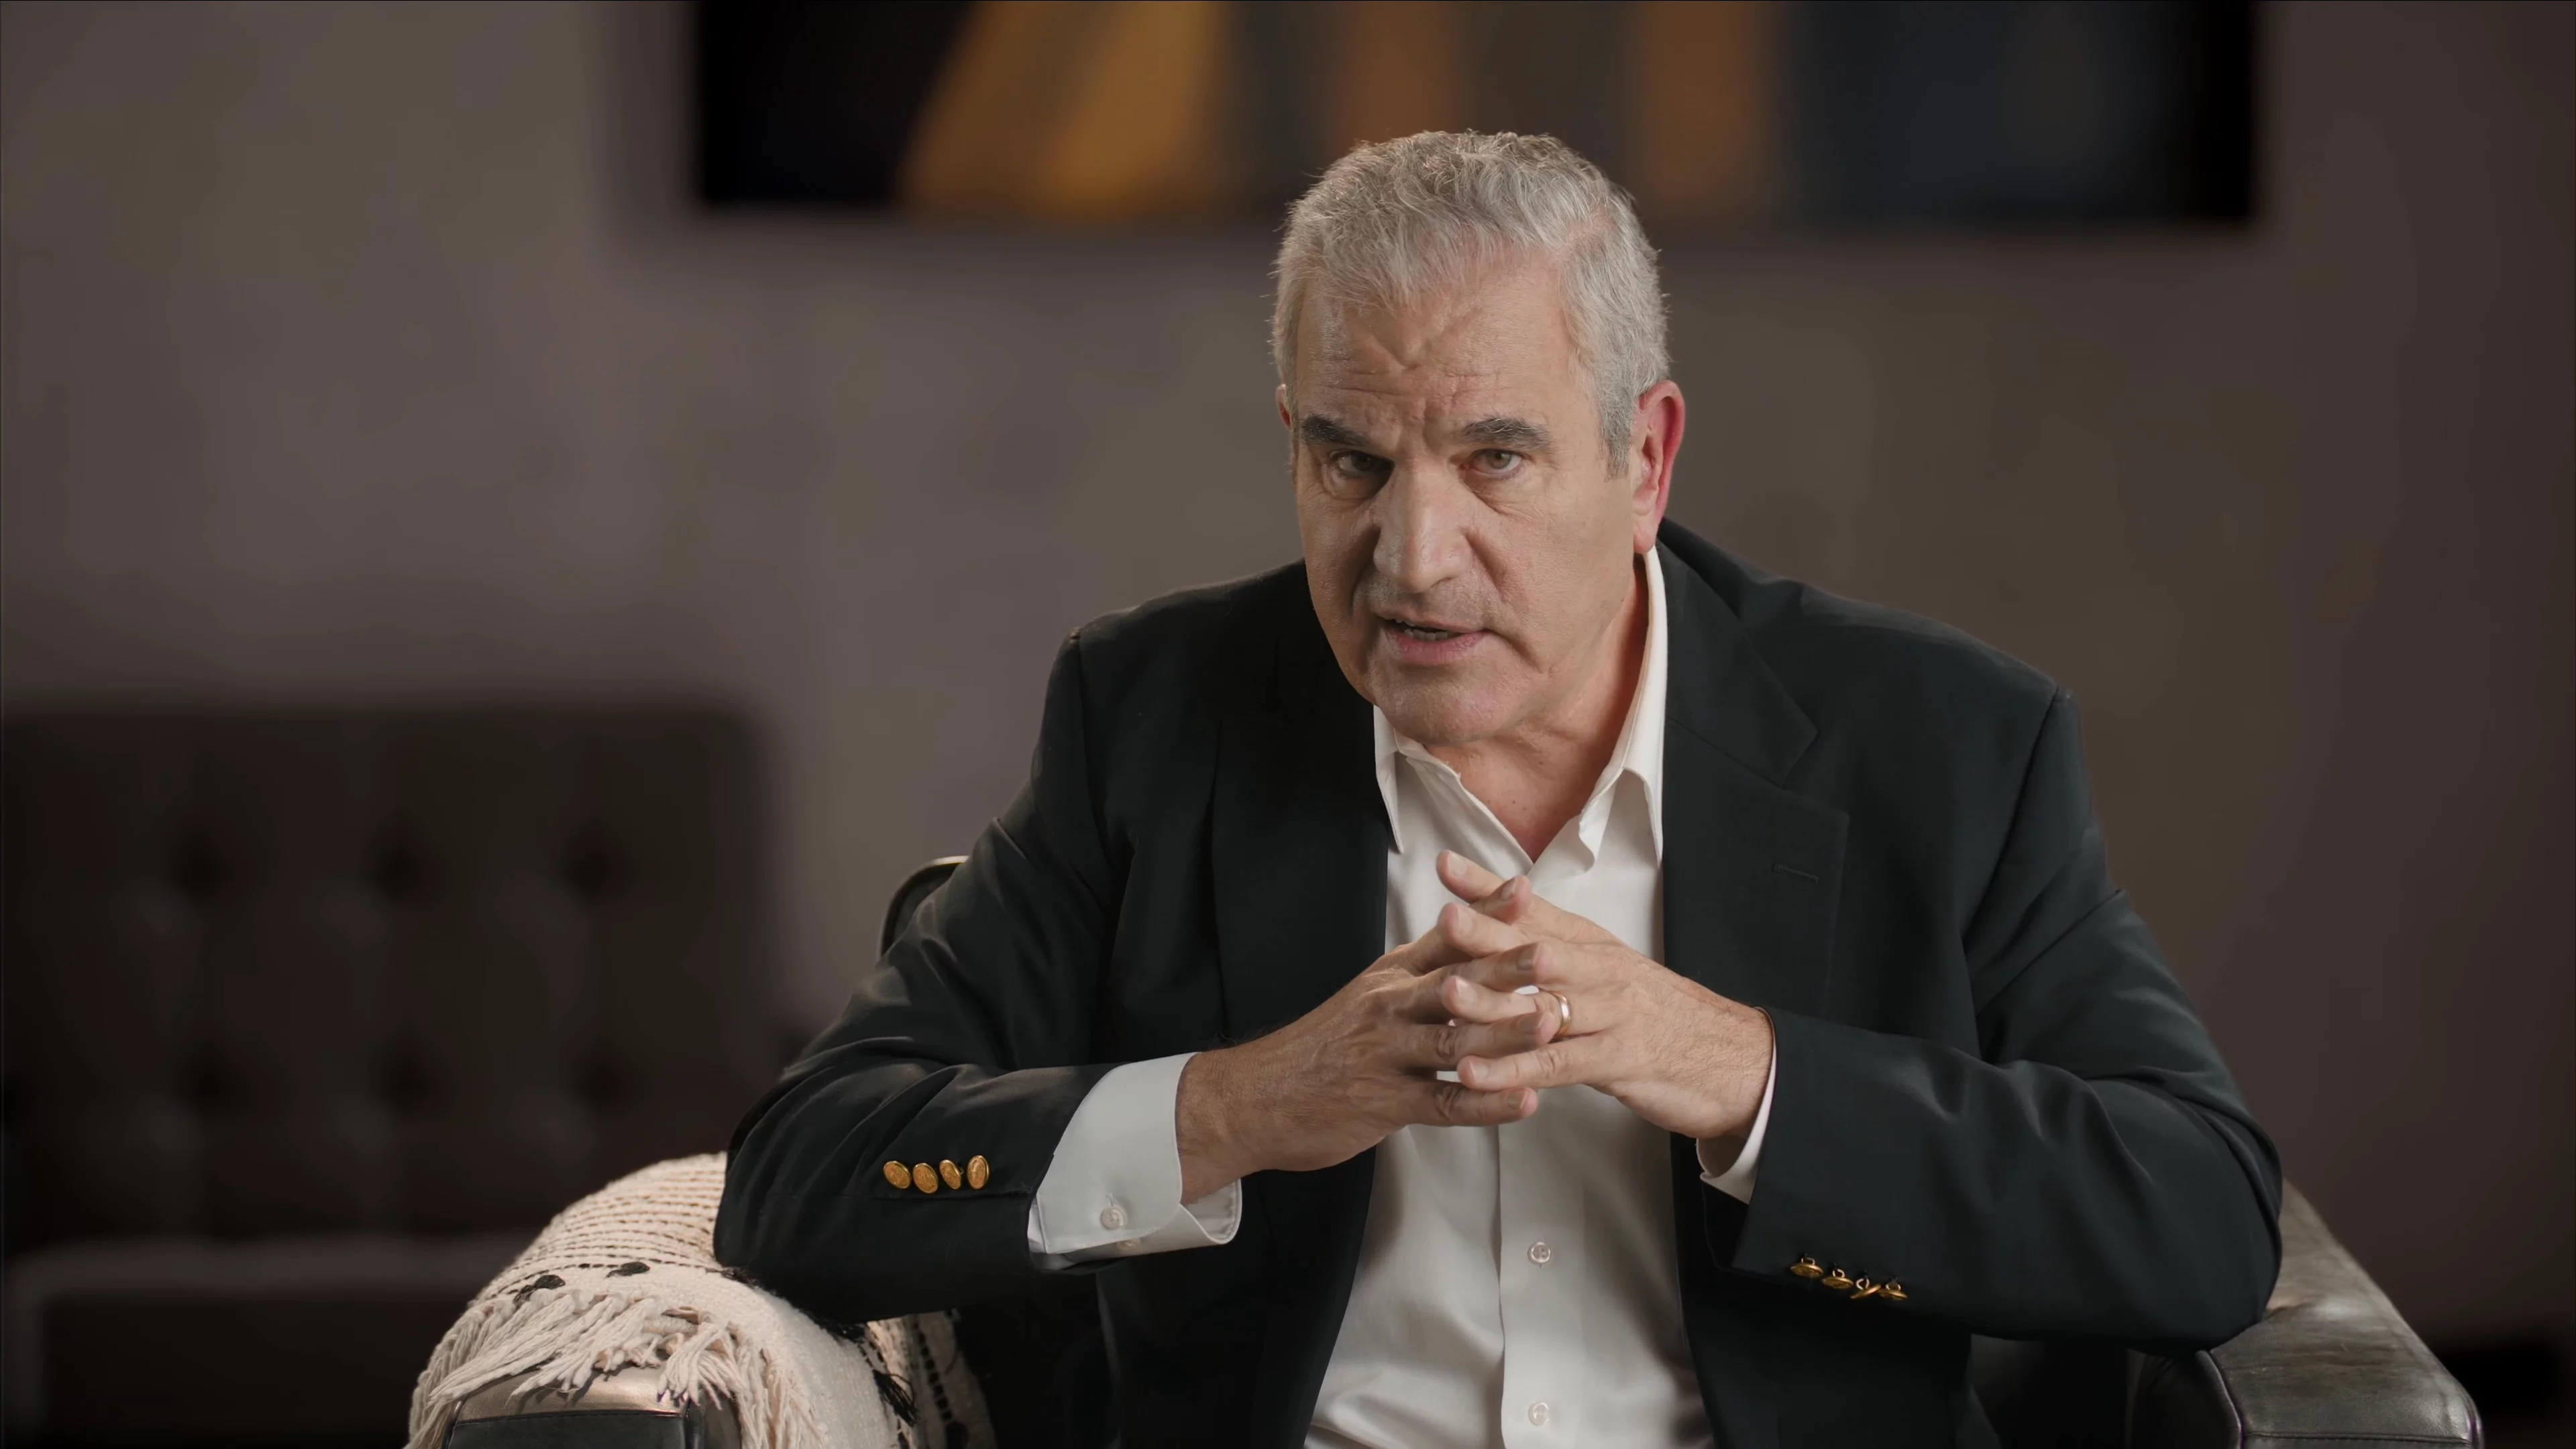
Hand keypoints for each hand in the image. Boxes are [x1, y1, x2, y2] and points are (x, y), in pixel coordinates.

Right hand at [1175, 902, 1562, 1199]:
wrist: (1254, 1097)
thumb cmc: (1320, 1047)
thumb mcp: (1366, 994)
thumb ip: (1418, 970)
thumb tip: (1466, 935)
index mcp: (1390, 977)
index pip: (1444, 938)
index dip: (1485, 913)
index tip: (1526, 889)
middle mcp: (1389, 1007)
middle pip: (1455, 983)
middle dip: (1507, 967)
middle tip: (1554, 951)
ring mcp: (1387, 1055)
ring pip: (1454, 1040)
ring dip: (1504, 1032)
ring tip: (1549, 1022)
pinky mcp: (1386, 1102)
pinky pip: (1445, 1103)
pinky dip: (1487, 1103)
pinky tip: (1525, 1102)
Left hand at [1433, 851, 1774, 1147]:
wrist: (1733, 1057)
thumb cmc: (1659, 1014)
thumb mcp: (1608, 970)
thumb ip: (1557, 947)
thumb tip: (1506, 919)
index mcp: (1592, 946)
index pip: (1535, 910)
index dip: (1491, 887)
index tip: (1445, 865)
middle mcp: (1599, 972)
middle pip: (1536, 949)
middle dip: (1488, 933)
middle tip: (1444, 919)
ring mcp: (1611, 1015)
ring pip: (1543, 1005)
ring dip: (1492, 1002)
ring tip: (1447, 994)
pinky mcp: (1619, 1061)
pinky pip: (1557, 1065)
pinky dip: (1515, 1070)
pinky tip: (1474, 1074)